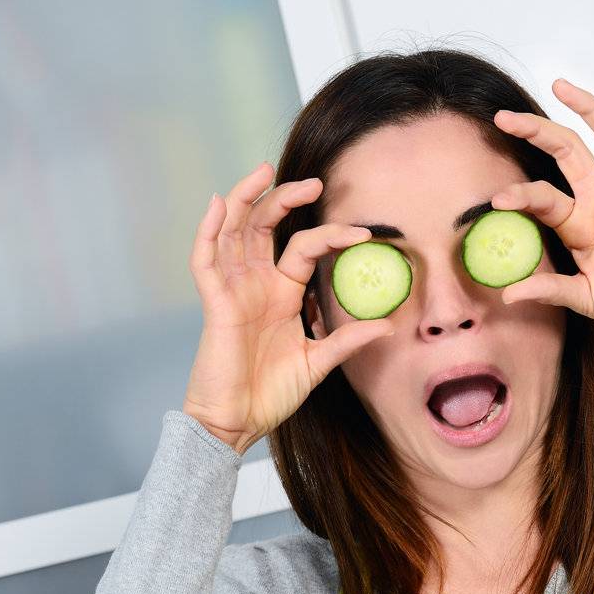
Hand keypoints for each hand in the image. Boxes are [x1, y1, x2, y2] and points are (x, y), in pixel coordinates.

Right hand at [184, 164, 395, 451]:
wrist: (238, 422)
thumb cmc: (271, 395)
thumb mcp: (318, 362)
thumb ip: (347, 339)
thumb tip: (388, 325)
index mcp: (282, 293)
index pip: (304, 248)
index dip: (331, 236)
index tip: (363, 234)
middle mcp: (256, 284)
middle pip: (266, 226)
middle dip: (286, 199)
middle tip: (315, 185)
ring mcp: (233, 290)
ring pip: (234, 231)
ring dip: (246, 198)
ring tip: (265, 171)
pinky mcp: (214, 303)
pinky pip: (205, 259)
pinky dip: (209, 230)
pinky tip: (219, 204)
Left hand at [490, 78, 593, 339]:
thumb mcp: (583, 298)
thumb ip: (549, 290)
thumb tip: (508, 294)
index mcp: (579, 224)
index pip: (544, 197)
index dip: (521, 195)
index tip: (496, 199)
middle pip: (568, 151)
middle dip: (537, 131)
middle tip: (504, 117)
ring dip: (588, 109)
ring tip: (560, 86)